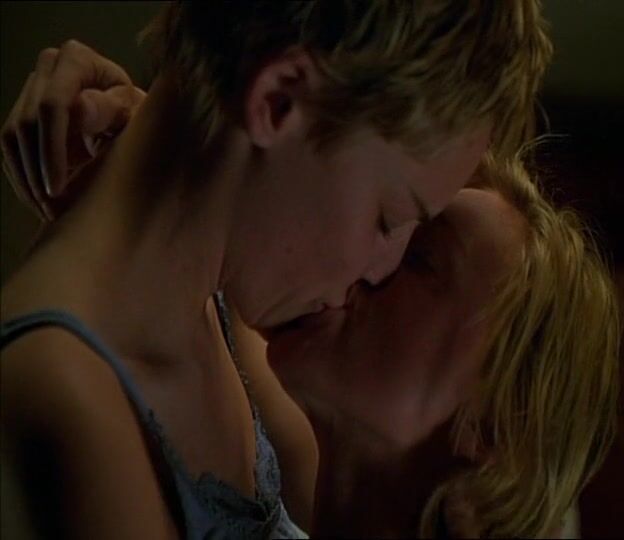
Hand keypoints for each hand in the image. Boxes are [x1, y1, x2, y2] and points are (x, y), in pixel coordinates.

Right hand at [1, 39, 145, 220]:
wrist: (132, 123)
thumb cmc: (140, 119)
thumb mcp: (135, 116)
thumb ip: (112, 110)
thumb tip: (79, 106)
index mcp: (77, 60)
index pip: (53, 105)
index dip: (51, 150)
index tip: (57, 188)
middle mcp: (49, 67)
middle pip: (28, 123)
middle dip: (37, 172)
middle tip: (52, 210)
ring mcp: (33, 87)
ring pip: (12, 136)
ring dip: (26, 180)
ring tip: (47, 212)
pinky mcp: (24, 111)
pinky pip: (11, 147)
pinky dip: (22, 178)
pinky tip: (39, 203)